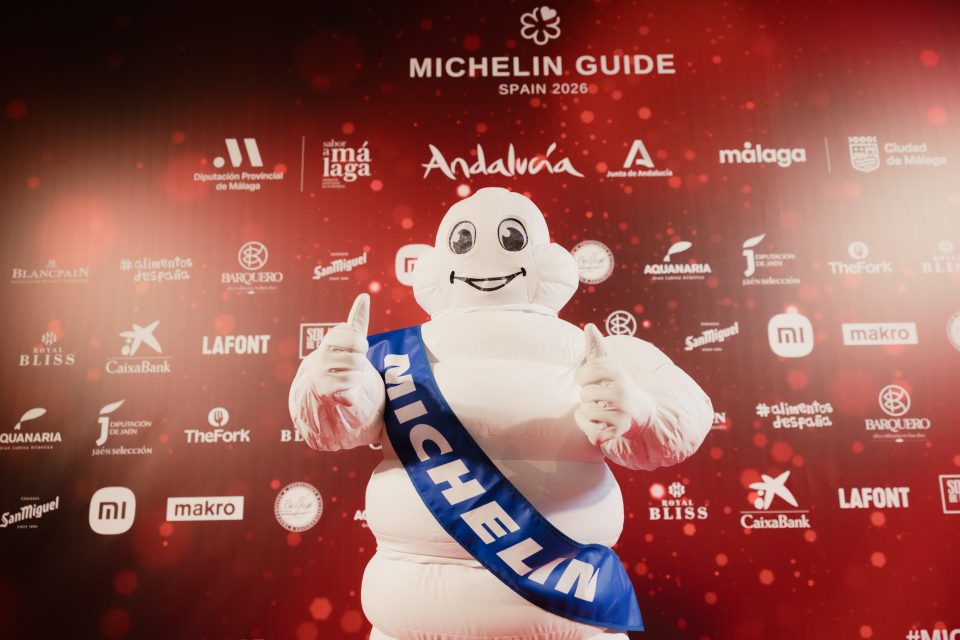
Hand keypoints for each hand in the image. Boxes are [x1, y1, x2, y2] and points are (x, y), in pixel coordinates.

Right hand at [306, 293, 370, 406]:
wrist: (323, 382)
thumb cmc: (341, 356)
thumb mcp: (350, 337)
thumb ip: (358, 318)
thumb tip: (364, 296)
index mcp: (330, 339)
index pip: (355, 336)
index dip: (361, 343)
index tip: (356, 347)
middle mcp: (322, 354)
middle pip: (357, 357)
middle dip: (360, 361)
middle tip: (353, 362)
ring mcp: (321, 372)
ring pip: (355, 372)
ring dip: (358, 374)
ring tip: (349, 373)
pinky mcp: (324, 389)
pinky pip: (350, 387)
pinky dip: (353, 387)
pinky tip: (345, 385)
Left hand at [574, 324, 651, 445]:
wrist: (642, 411)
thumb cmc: (617, 385)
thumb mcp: (610, 366)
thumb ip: (596, 348)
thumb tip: (588, 326)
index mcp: (618, 372)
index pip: (585, 373)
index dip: (582, 377)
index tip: (589, 379)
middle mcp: (622, 392)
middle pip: (584, 394)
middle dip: (586, 396)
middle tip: (597, 396)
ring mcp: (622, 413)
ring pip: (586, 412)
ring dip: (586, 411)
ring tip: (598, 407)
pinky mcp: (619, 431)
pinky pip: (591, 432)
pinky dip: (586, 427)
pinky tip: (591, 421)